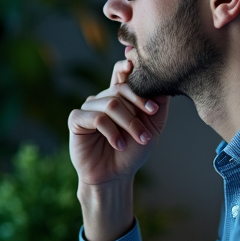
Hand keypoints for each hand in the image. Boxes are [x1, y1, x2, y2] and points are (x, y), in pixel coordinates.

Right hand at [68, 59, 167, 187]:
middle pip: (121, 90)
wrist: (115, 176)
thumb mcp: (152, 126)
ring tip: (138, 140)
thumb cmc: (133, 151)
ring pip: (110, 103)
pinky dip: (111, 131)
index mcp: (119, 96)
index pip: (121, 72)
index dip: (127, 66)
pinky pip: (96, 117)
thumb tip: (164, 81)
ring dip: (128, 123)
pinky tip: (119, 144)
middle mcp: (102, 98)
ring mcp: (88, 108)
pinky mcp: (76, 120)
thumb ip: (158, 104)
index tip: (134, 64)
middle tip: (148, 130)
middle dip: (138, 109)